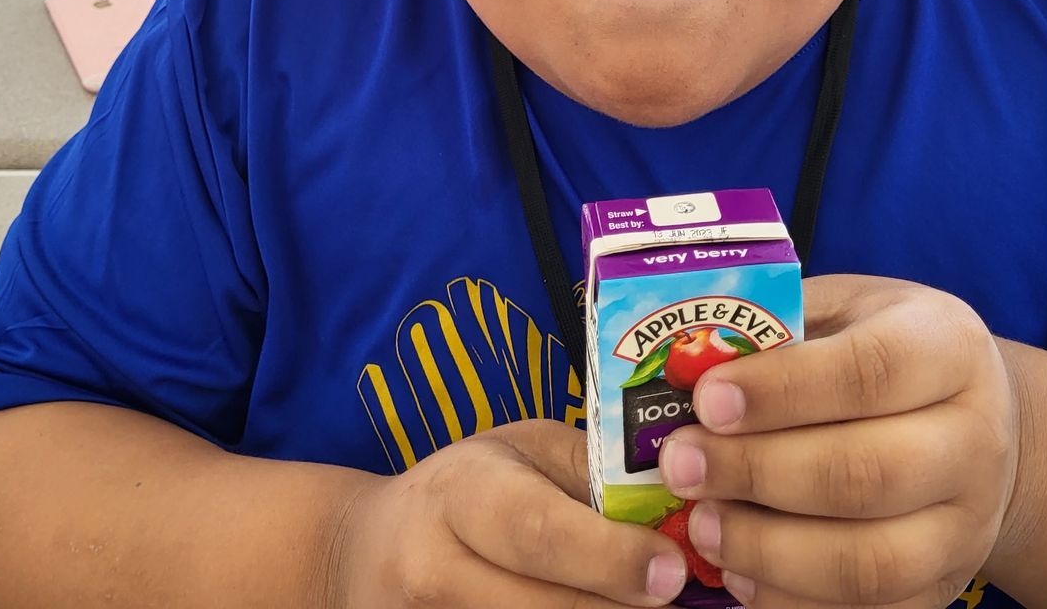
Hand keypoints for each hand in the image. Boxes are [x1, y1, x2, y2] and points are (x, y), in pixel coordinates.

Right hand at [329, 418, 687, 607]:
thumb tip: (677, 497)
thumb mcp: (519, 452)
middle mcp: (434, 568)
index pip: (537, 531)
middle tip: (681, 604)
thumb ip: (591, 471)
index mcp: (460, 494)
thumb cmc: (466, 491)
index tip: (672, 572)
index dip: (610, 557)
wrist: (364, 552)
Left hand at [655, 276, 1020, 607]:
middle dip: (758, 473)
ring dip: (768, 550)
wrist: (977, 421)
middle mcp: (973, 440)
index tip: (706, 401)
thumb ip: (779, 329)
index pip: (869, 371)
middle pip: (866, 474)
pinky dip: (791, 600)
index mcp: (947, 349)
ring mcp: (966, 525)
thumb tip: (687, 368)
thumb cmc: (884, 352)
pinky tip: (738, 569)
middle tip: (682, 467)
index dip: (782, 390)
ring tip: (703, 526)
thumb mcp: (846, 310)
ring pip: (868, 562)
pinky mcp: (944, 587)